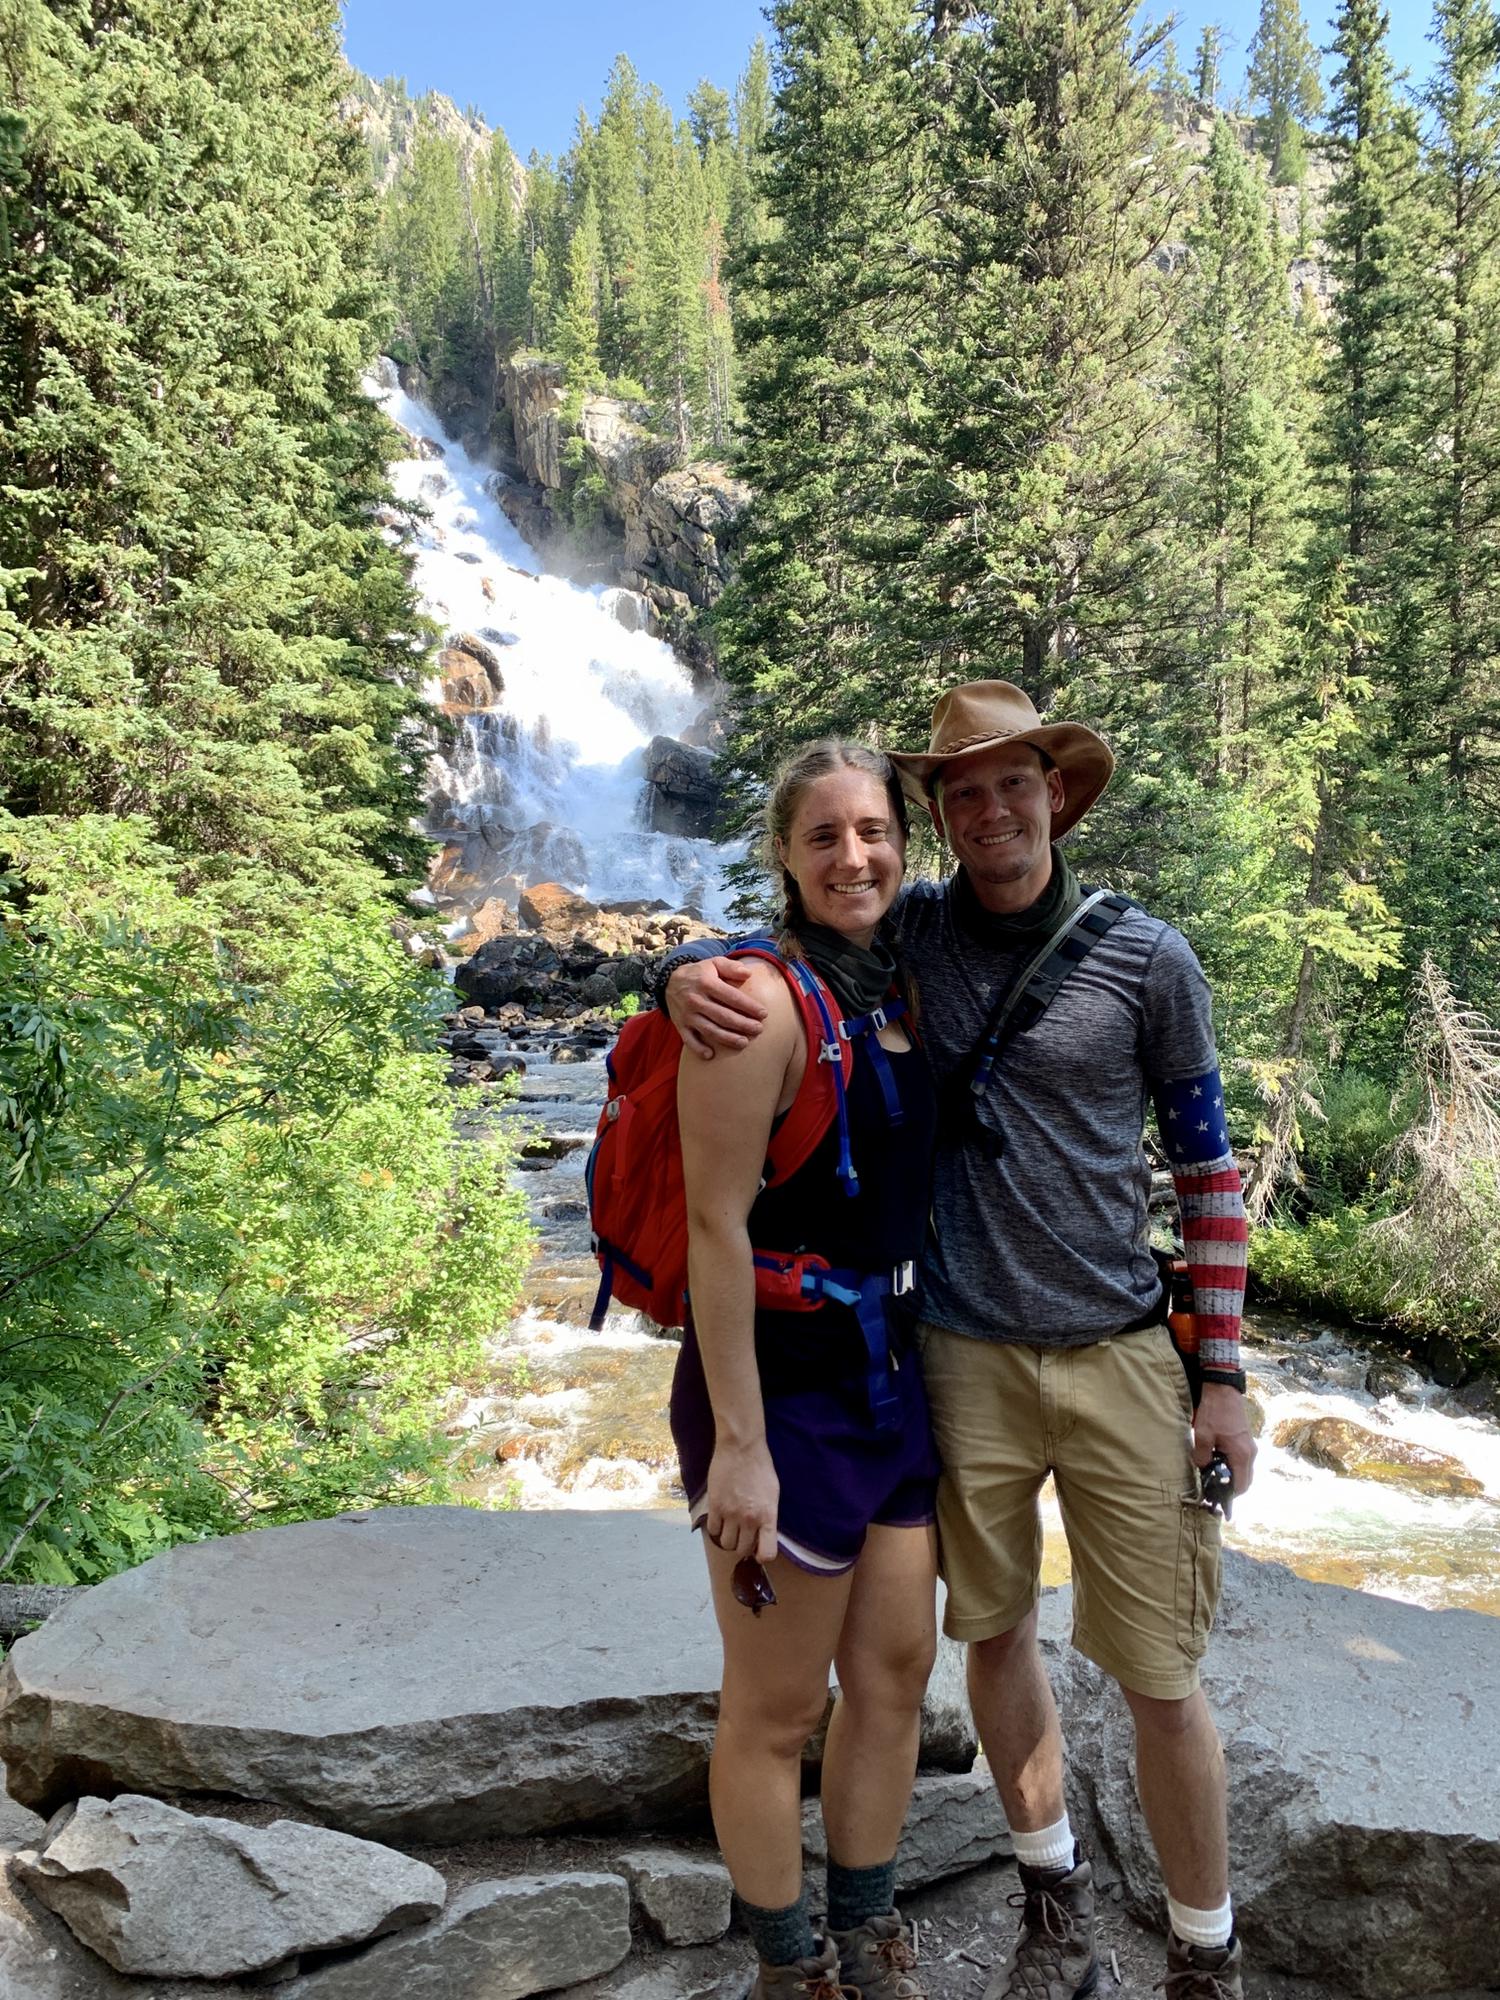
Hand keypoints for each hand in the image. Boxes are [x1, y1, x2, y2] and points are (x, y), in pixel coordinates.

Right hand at [667, 958, 768, 1060]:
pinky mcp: (680, 1025)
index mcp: (706, 983)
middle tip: (759, 1029)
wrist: (669, 981)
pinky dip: (698, 1049)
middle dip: (743, 1024)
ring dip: (727, 1038)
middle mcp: (696, 1000)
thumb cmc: (699, 973)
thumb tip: (748, 974)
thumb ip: (731, 967)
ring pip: (709, 1030)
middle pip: (723, 1016)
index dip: (748, 1006)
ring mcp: (687, 1014)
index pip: (731, 996)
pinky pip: (688, 1040)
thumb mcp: (714, 963)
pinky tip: (710, 1055)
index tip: (763, 1013)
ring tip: (744, 1043)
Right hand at [705, 1439, 778, 1563]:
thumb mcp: (773, 1493)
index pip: (767, 1553)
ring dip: (728, 1538)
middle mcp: (749, 1519)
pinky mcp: (715, 1506)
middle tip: (742, 1535)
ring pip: (726, 1543)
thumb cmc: (761, 1467)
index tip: (758, 1549)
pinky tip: (720, 1519)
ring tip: (730, 1528)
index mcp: (768, 1516)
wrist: (741, 1448)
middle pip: (742, 1550)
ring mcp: (730, 1514)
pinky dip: (716, 1528)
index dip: (761, 1555)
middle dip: (743, 1546)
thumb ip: (768, 1515)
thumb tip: (763, 1532)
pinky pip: (712, 1530)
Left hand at [1193, 1381, 1255, 1497]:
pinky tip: (1216, 1460)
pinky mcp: (1245, 1441)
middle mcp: (1250, 1453)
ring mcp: (1250, 1446)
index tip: (1215, 1496)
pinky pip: (1242, 1461)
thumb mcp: (1202, 1435)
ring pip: (1244, 1471)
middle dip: (1230, 1487)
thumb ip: (1202, 1456)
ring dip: (1231, 1475)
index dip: (1229, 1495)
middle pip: (1245, 1481)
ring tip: (1212, 1472)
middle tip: (1212, 1486)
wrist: (1223, 1389)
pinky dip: (1232, 1466)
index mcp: (1241, 1454)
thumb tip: (1201, 1470)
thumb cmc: (1214, 1411)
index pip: (1241, 1486)